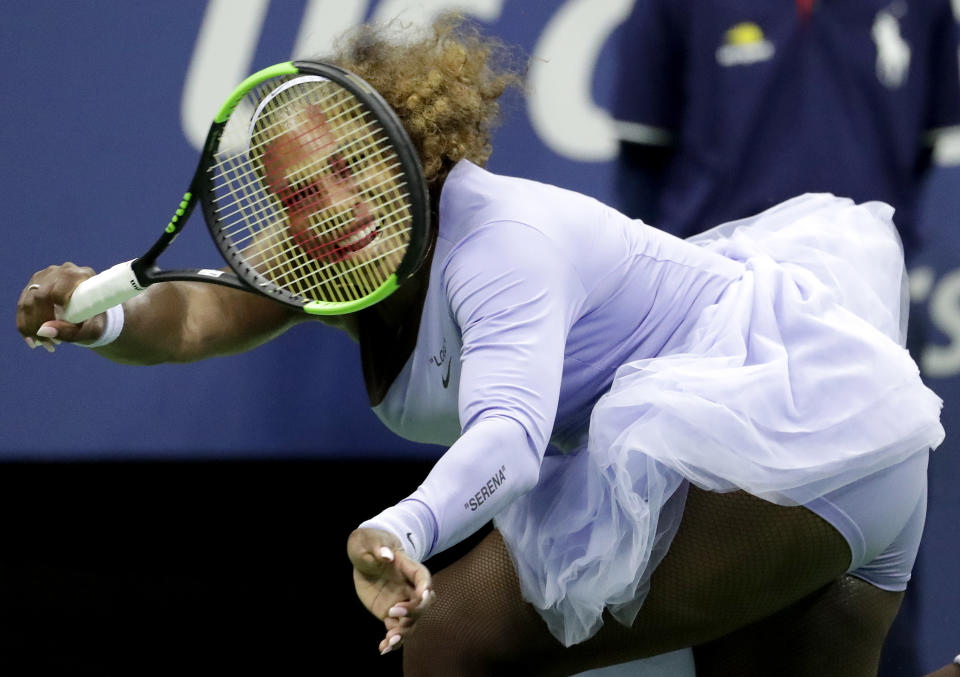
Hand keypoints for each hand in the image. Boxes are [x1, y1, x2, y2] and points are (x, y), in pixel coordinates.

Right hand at [16, 263, 103, 351]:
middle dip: (40, 324)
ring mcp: (46, 275)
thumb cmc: (95, 322)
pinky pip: (22, 305)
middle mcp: (62, 270)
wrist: (93, 314)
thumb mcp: (89, 331)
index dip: (51, 312)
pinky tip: (33, 340)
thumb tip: (43, 331)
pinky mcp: (34, 283)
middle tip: (51, 345)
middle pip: (39, 296)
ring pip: (27, 301)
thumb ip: (70, 332)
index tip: (58, 334)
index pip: (58, 290)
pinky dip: (25, 325)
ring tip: (45, 344)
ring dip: (32, 327)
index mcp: (82, 276)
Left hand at [347, 527, 434, 654]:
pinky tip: (382, 649)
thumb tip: (387, 555)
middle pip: (422, 604)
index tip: (423, 595)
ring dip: (403, 633)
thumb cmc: (370, 543)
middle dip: (412, 612)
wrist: (363, 555)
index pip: (423, 578)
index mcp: (409, 568)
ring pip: (410, 622)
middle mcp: (409, 588)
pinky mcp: (390, 613)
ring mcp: (401, 602)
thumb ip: (379, 548)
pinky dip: (391, 642)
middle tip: (392, 612)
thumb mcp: (370, 541)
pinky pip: (395, 630)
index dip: (425, 587)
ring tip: (388, 642)